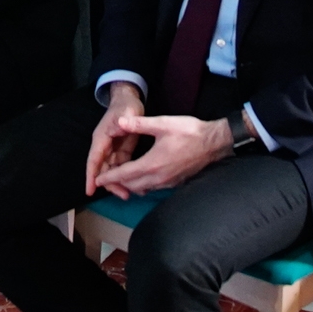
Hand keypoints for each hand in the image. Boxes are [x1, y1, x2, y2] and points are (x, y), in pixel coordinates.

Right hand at [84, 82, 145, 192]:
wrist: (129, 102)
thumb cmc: (126, 107)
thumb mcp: (126, 113)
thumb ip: (123, 122)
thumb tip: (118, 127)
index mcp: (101, 139)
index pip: (94, 160)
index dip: (91, 176)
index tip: (90, 190)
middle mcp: (104, 147)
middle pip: (103, 170)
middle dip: (110, 184)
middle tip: (123, 195)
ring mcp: (112, 150)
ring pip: (112, 171)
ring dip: (118, 183)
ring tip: (129, 195)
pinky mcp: (121, 152)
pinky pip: (121, 167)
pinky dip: (125, 177)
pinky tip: (134, 185)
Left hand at [98, 112, 230, 195]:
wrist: (214, 143)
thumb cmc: (190, 132)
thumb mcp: (163, 124)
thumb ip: (140, 124)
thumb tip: (120, 122)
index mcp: (152, 164)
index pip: (125, 174)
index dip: (110, 178)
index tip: (98, 180)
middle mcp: (158, 177)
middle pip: (131, 186)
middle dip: (117, 184)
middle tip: (106, 179)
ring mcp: (168, 182)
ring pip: (143, 189)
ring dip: (130, 186)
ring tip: (121, 178)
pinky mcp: (175, 183)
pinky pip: (153, 188)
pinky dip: (143, 185)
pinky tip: (142, 177)